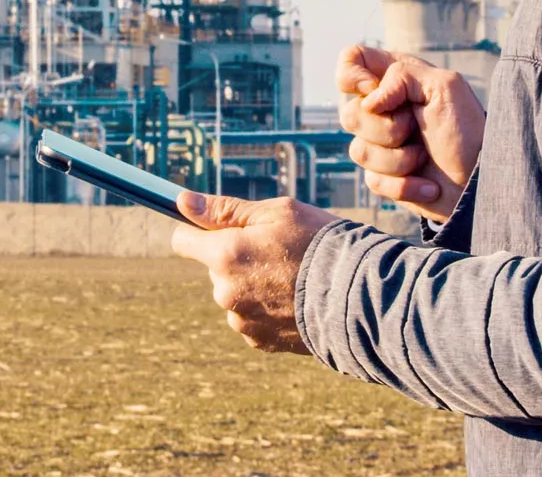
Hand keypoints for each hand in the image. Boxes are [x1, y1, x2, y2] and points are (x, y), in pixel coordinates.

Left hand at [170, 191, 334, 352]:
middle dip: (235, 256)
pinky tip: (294, 298)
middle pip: (215, 267)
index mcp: (225, 255)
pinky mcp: (259, 341)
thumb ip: (225, 209)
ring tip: (291, 276)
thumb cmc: (318, 244)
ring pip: (234, 293)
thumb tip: (182, 201)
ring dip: (251, 284)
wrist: (358, 298)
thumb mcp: (276, 213)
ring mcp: (242, 320)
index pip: (183, 241)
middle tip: (276, 249)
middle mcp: (225, 292)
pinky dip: (266, 307)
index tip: (217, 227)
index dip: (197, 230)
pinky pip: (251, 316)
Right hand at [337, 44, 484, 221]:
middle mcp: (381, 108)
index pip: (351, 60)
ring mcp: (380, 144)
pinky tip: (428, 184)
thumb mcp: (445, 87)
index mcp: (394, 78)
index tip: (372, 90)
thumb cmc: (467, 131)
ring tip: (424, 157)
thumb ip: (402, 76)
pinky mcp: (383, 176)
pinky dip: (404, 185)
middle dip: (386, 127)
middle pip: (349, 113)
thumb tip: (369, 101)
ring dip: (399, 159)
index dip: (351, 75)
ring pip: (359, 151)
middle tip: (416, 127)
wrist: (479, 183)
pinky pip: (372, 181)